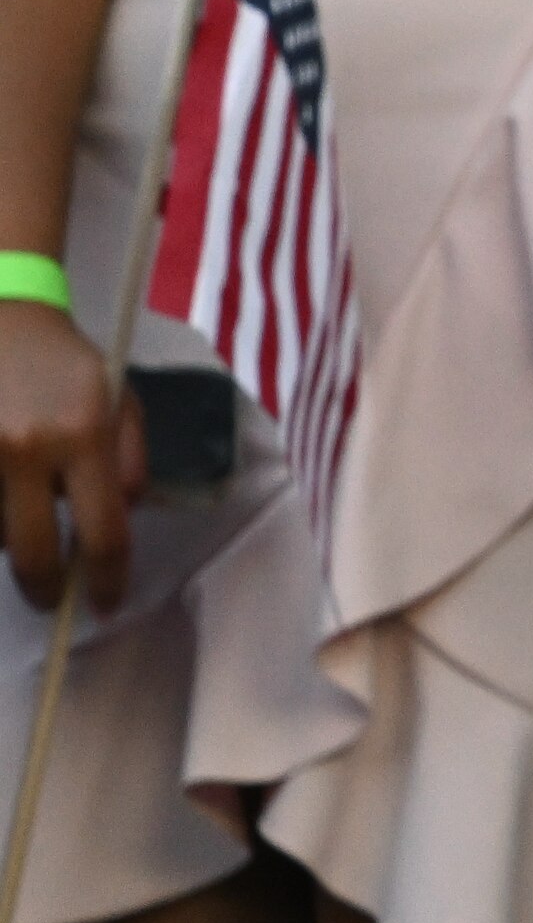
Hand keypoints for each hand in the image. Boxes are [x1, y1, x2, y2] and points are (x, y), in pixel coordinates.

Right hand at [0, 298, 138, 618]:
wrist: (4, 319)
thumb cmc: (66, 365)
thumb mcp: (121, 400)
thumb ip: (130, 461)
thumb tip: (123, 519)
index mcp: (83, 434)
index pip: (104, 532)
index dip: (106, 579)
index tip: (104, 603)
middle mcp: (27, 448)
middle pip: (33, 553)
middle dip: (44, 587)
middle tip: (51, 596)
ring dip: (9, 538)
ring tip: (21, 510)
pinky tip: (5, 494)